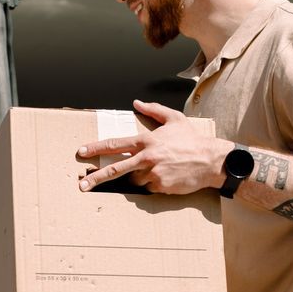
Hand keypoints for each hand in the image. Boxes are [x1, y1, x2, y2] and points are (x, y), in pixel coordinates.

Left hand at [76, 100, 223, 194]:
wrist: (210, 161)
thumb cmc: (192, 139)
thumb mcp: (174, 119)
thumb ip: (154, 110)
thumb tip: (137, 103)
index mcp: (146, 141)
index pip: (115, 145)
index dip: (96, 148)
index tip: (82, 152)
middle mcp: (146, 158)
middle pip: (115, 169)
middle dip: (96, 177)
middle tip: (82, 184)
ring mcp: (153, 174)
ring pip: (135, 180)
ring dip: (140, 176)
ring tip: (158, 168)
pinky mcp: (160, 187)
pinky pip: (149, 188)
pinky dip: (153, 183)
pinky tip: (167, 176)